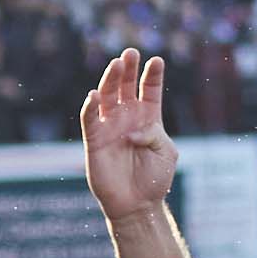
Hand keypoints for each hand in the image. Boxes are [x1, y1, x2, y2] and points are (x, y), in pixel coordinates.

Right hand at [81, 49, 174, 222]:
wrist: (137, 205)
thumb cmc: (154, 179)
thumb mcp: (166, 153)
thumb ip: (154, 135)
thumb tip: (133, 131)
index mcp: (148, 118)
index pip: (149, 90)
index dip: (152, 74)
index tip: (157, 60)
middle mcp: (127, 118)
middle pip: (125, 87)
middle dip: (127, 69)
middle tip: (130, 52)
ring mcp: (109, 127)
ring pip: (106, 97)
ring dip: (109, 79)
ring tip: (116, 64)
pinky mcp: (94, 140)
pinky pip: (89, 119)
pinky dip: (90, 106)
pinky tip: (93, 94)